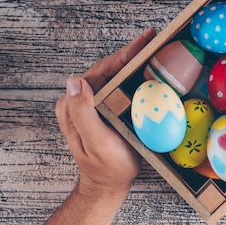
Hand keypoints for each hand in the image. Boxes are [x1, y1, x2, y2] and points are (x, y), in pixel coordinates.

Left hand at [55, 28, 156, 197]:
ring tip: (152, 46)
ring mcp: (89, 103)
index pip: (99, 71)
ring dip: (132, 60)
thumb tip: (75, 80)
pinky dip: (132, 73)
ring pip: (111, 74)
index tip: (143, 42)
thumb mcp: (96, 142)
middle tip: (153, 38)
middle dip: (130, 52)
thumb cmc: (108, 167)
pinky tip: (147, 67)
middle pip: (106, 68)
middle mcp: (77, 100)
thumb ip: (83, 113)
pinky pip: (116, 84)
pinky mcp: (100, 108)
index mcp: (72, 105)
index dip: (122, 55)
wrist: (108, 186)